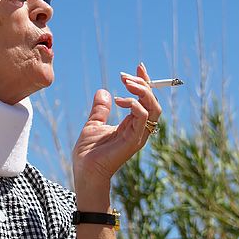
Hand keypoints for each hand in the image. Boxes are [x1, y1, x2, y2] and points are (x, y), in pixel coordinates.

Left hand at [72, 62, 162, 209]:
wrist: (85, 172)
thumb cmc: (89, 153)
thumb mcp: (93, 124)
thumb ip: (101, 109)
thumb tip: (103, 91)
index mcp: (132, 125)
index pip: (145, 100)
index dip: (145, 82)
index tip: (138, 66)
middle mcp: (138, 129)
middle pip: (153, 102)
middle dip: (144, 84)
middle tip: (125, 76)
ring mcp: (137, 136)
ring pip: (153, 109)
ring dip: (143, 92)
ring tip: (126, 84)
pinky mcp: (132, 142)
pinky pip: (143, 120)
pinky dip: (136, 106)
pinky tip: (120, 100)